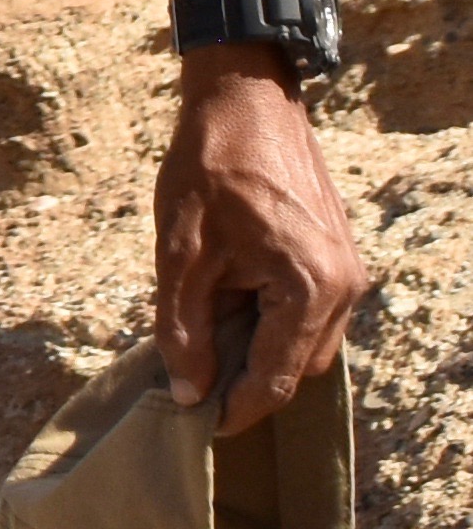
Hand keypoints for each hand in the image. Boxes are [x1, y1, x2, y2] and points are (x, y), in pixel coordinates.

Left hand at [154, 58, 367, 433]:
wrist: (244, 101)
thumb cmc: (208, 169)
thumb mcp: (180, 253)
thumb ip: (184, 329)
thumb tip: (188, 393)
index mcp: (311, 289)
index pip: (278, 378)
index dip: (237, 410)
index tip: (198, 426)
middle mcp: (345, 287)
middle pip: (299, 368)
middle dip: (250, 382)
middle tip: (194, 384)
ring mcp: (348, 271)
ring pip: (308, 343)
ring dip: (263, 352)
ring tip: (207, 346)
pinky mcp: (339, 257)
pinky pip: (311, 313)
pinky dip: (275, 324)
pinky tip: (231, 311)